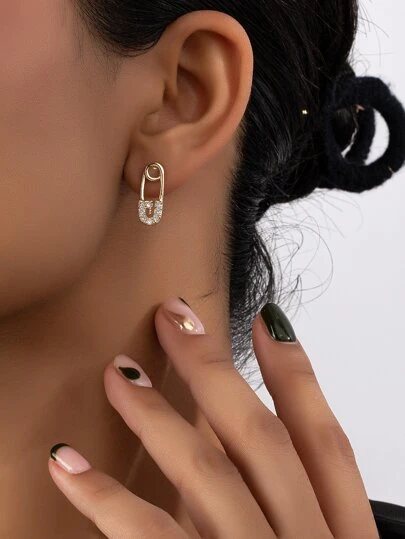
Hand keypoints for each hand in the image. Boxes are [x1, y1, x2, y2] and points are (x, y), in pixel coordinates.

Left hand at [48, 297, 378, 537]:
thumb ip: (279, 505)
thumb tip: (228, 437)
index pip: (326, 442)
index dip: (298, 376)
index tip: (265, 323)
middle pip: (260, 440)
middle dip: (216, 369)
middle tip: (175, 317)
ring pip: (207, 476)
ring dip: (159, 416)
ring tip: (120, 371)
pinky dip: (105, 499)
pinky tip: (68, 461)